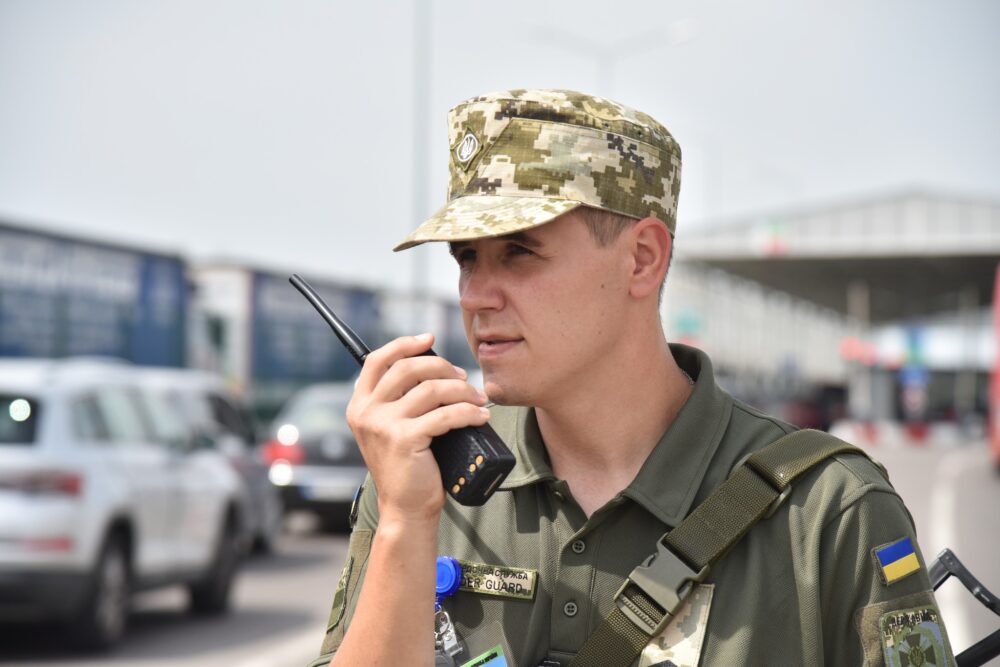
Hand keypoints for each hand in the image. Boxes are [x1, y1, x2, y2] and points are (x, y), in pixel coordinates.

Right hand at [346, 334, 489, 522]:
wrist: (405, 508)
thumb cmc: (407, 467)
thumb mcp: (392, 428)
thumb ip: (399, 400)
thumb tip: (433, 367)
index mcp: (360, 404)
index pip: (378, 359)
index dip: (405, 344)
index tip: (430, 339)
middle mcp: (366, 411)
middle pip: (409, 368)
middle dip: (443, 367)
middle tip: (464, 379)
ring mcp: (382, 424)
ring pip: (431, 389)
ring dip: (462, 391)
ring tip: (478, 399)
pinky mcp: (403, 439)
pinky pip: (445, 415)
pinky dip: (468, 413)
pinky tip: (481, 417)